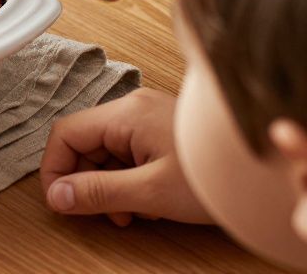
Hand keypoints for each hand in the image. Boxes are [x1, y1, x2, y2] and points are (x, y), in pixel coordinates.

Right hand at [41, 87, 213, 225]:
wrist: (267, 171)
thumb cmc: (216, 175)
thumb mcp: (150, 191)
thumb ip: (98, 192)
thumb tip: (57, 196)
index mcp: (125, 114)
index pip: (65, 134)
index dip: (54, 169)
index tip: (60, 200)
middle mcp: (133, 109)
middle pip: (84, 144)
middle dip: (86, 182)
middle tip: (101, 213)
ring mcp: (148, 118)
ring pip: (106, 152)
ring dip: (108, 185)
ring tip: (132, 212)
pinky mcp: (161, 131)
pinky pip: (127, 153)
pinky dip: (128, 179)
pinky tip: (148, 201)